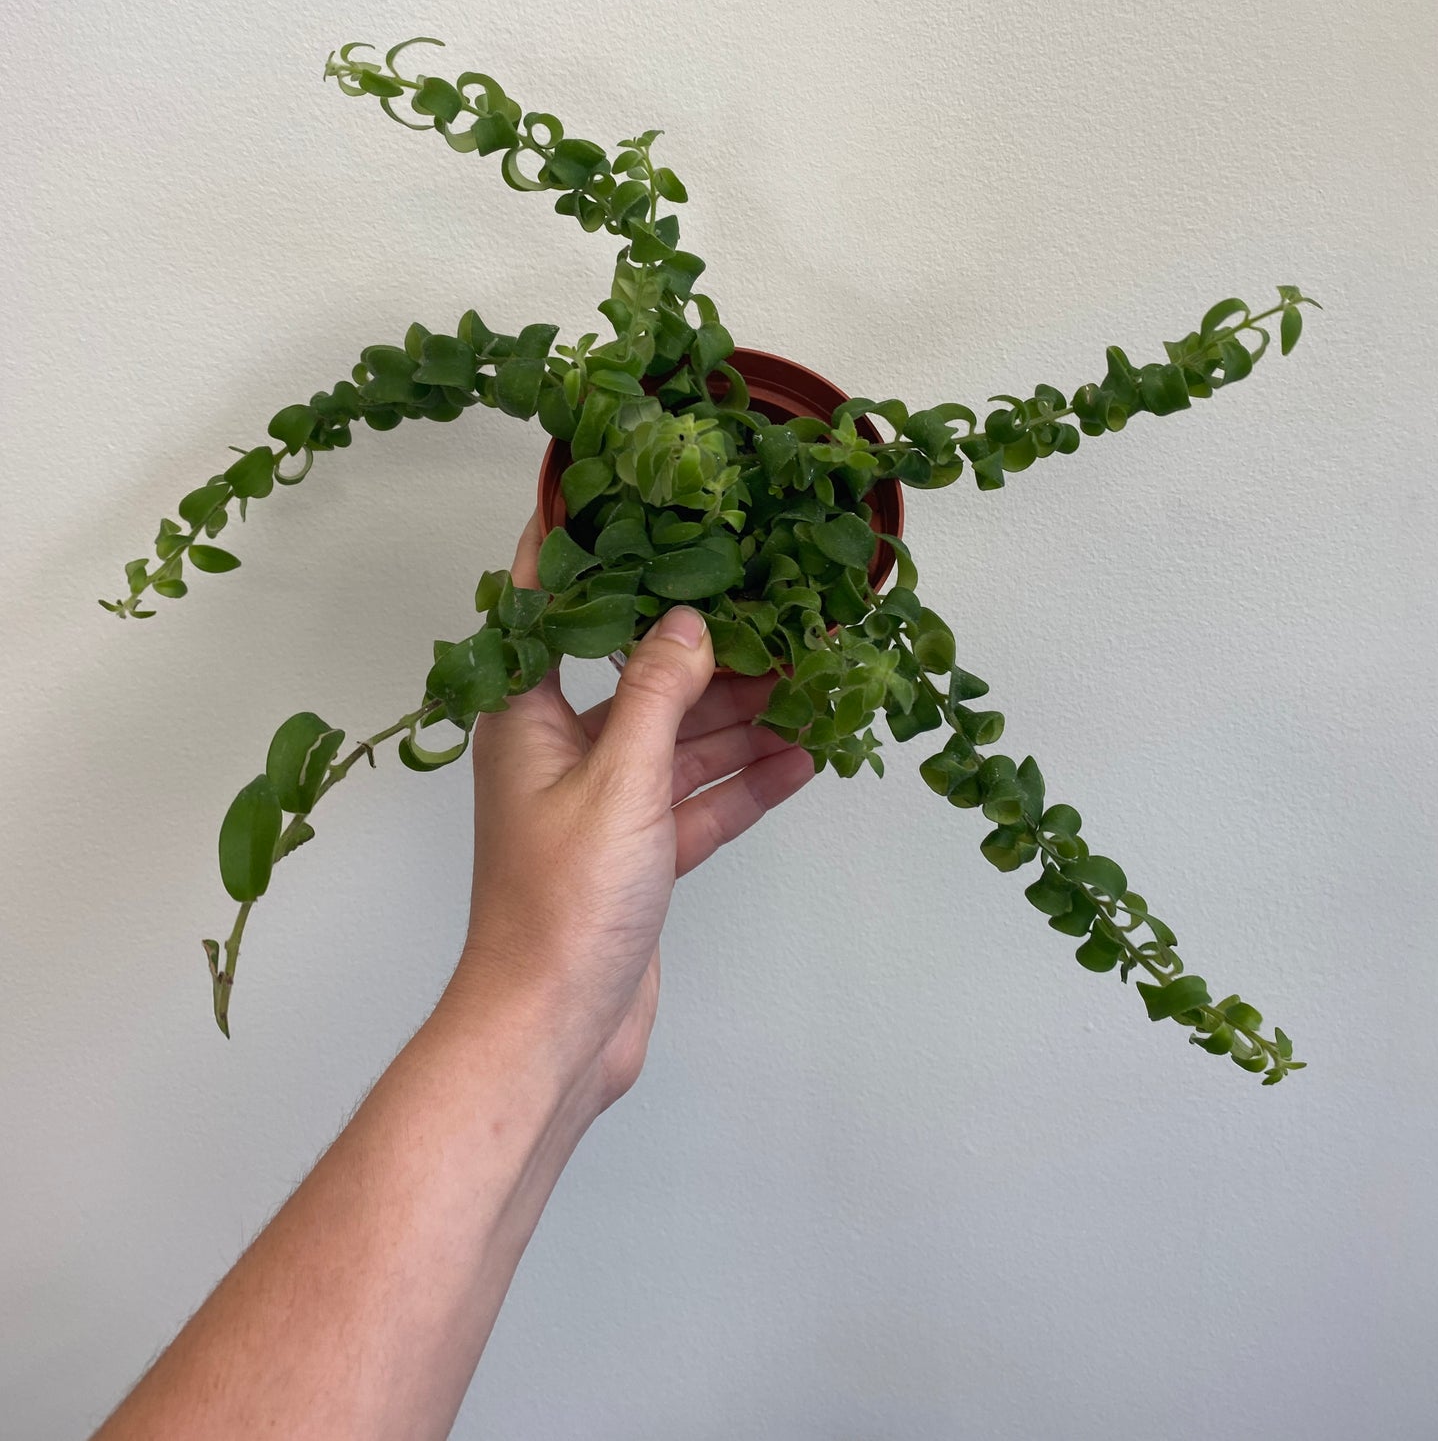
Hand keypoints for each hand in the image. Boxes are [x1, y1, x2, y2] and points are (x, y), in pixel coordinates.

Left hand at [451, 511, 815, 1113]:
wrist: (555, 1034)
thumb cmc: (561, 909)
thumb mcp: (617, 783)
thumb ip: (657, 694)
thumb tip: (690, 619)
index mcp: (527, 719)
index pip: (548, 610)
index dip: (579, 552)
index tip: (621, 497)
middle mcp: (562, 751)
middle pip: (641, 674)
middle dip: (709, 643)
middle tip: (774, 600)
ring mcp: (605, 805)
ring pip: (684, 737)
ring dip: (746, 712)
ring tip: (816, 671)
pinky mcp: (642, 854)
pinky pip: (703, 799)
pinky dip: (750, 780)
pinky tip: (808, 753)